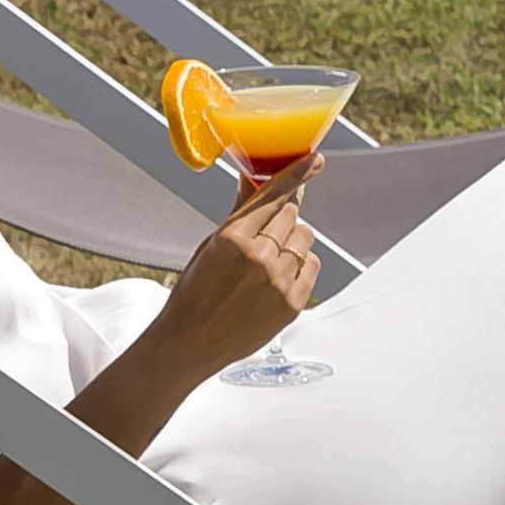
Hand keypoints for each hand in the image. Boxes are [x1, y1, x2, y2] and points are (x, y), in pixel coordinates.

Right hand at [147, 164, 317, 379]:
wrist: (188, 344)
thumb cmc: (193, 293)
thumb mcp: (211, 245)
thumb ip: (241, 210)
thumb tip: (253, 176)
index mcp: (232, 239)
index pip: (274, 195)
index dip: (297, 174)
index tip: (315, 160)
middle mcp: (258, 258)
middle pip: (291, 215)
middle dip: (280, 217)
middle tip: (264, 233)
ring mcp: (277, 282)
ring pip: (305, 238)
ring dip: (291, 240)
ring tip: (267, 260)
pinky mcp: (292, 303)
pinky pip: (312, 265)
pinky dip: (299, 265)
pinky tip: (277, 276)